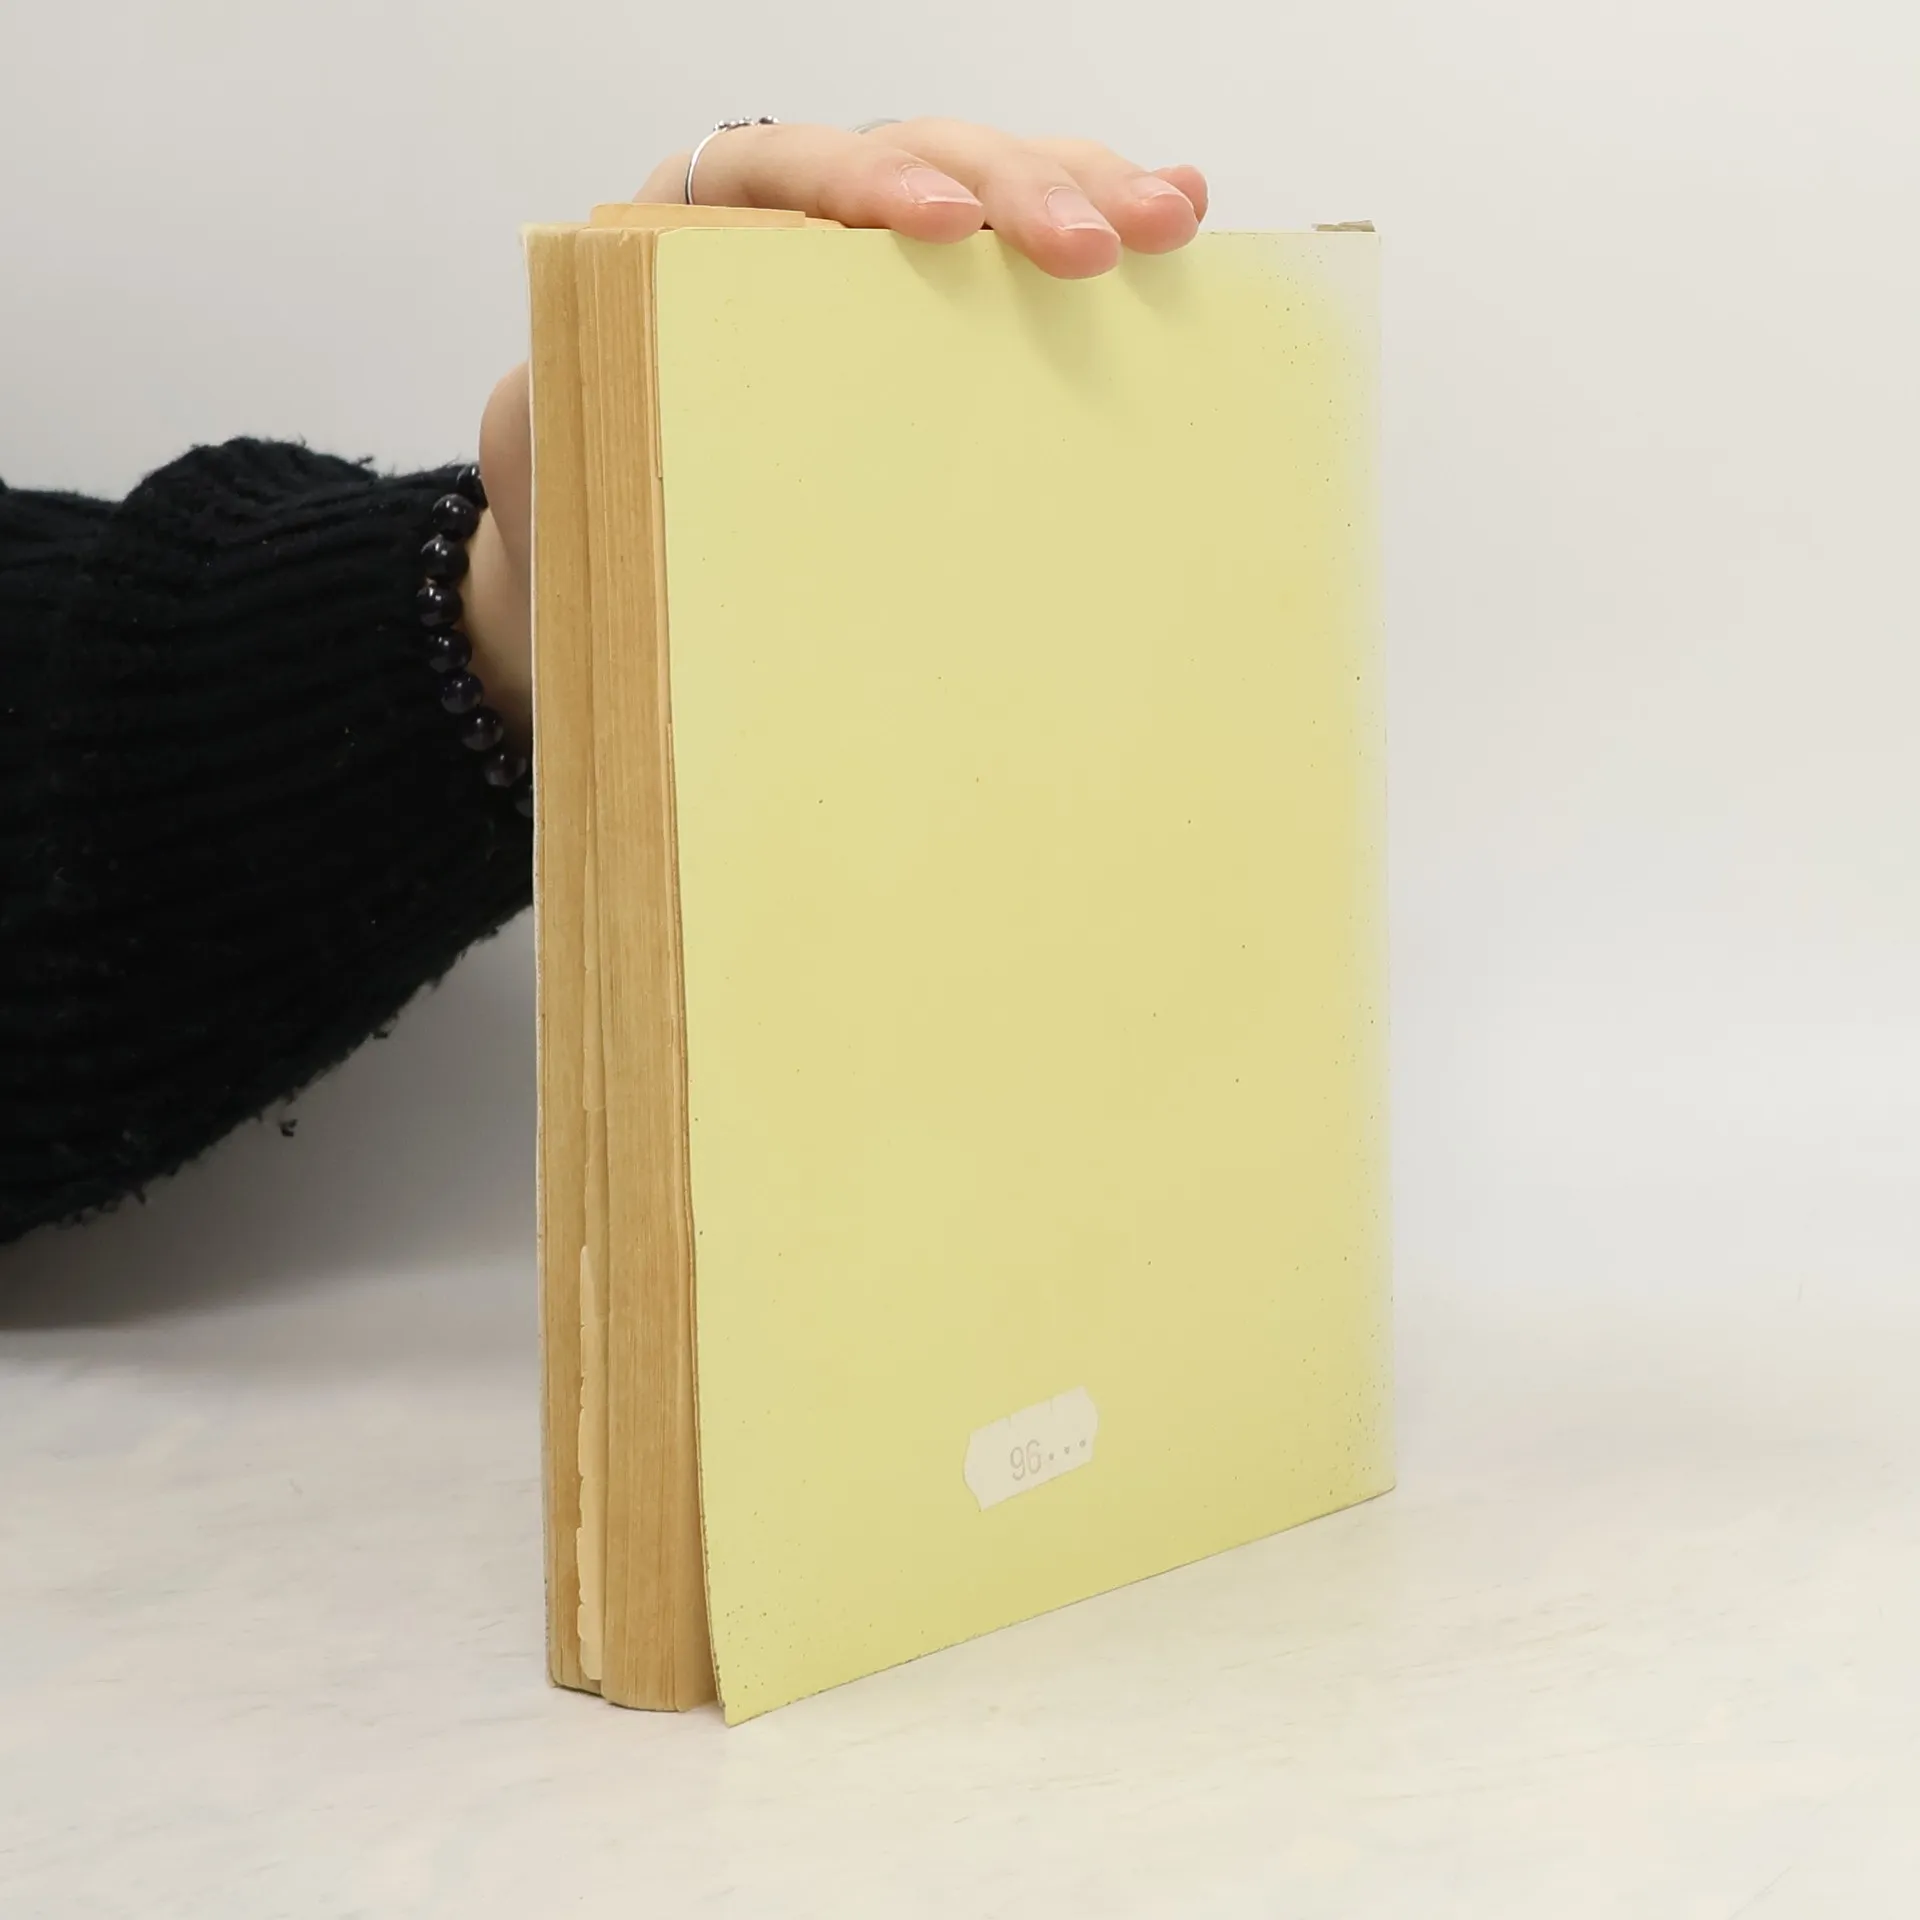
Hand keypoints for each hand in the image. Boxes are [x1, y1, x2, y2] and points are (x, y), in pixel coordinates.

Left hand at [470, 122, 1207, 745]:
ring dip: (1083, 195)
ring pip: (986, 191)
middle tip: (1104, 239)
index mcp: (694, 227)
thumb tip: (617, 431)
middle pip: (917, 159)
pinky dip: (1087, 238)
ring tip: (1172, 214)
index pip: (787, 170)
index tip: (940, 225)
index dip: (865, 186)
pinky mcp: (930, 319)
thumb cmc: (582, 496)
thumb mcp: (558, 452)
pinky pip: (1012, 262)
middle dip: (1016, 187)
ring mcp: (872, 266)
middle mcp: (795, 221)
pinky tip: (1172, 228)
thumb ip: (575, 416)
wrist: (599, 538)